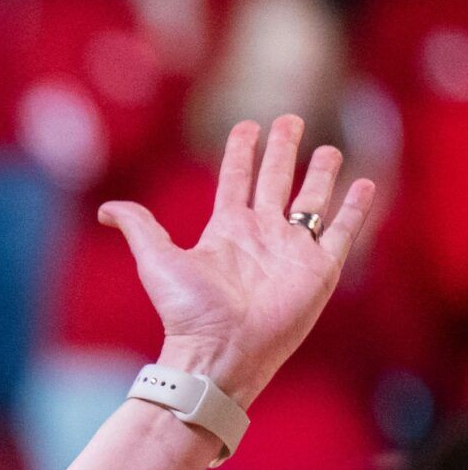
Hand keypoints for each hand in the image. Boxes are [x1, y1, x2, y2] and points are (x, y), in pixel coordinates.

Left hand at [96, 115, 373, 407]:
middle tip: (290, 120)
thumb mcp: (157, 260)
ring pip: (311, 201)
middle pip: (276, 181)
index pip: (236, 179)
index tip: (248, 126)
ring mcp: (293, 250)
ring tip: (329, 149)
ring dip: (321, 175)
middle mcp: (262, 235)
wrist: (221, 350)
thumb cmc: (188, 311)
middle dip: (283, 151)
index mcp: (226, 230)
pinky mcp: (320, 268)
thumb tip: (106, 209)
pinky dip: (355, 208)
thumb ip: (138, 227)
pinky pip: (343, 230)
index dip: (241, 152)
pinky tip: (364, 185)